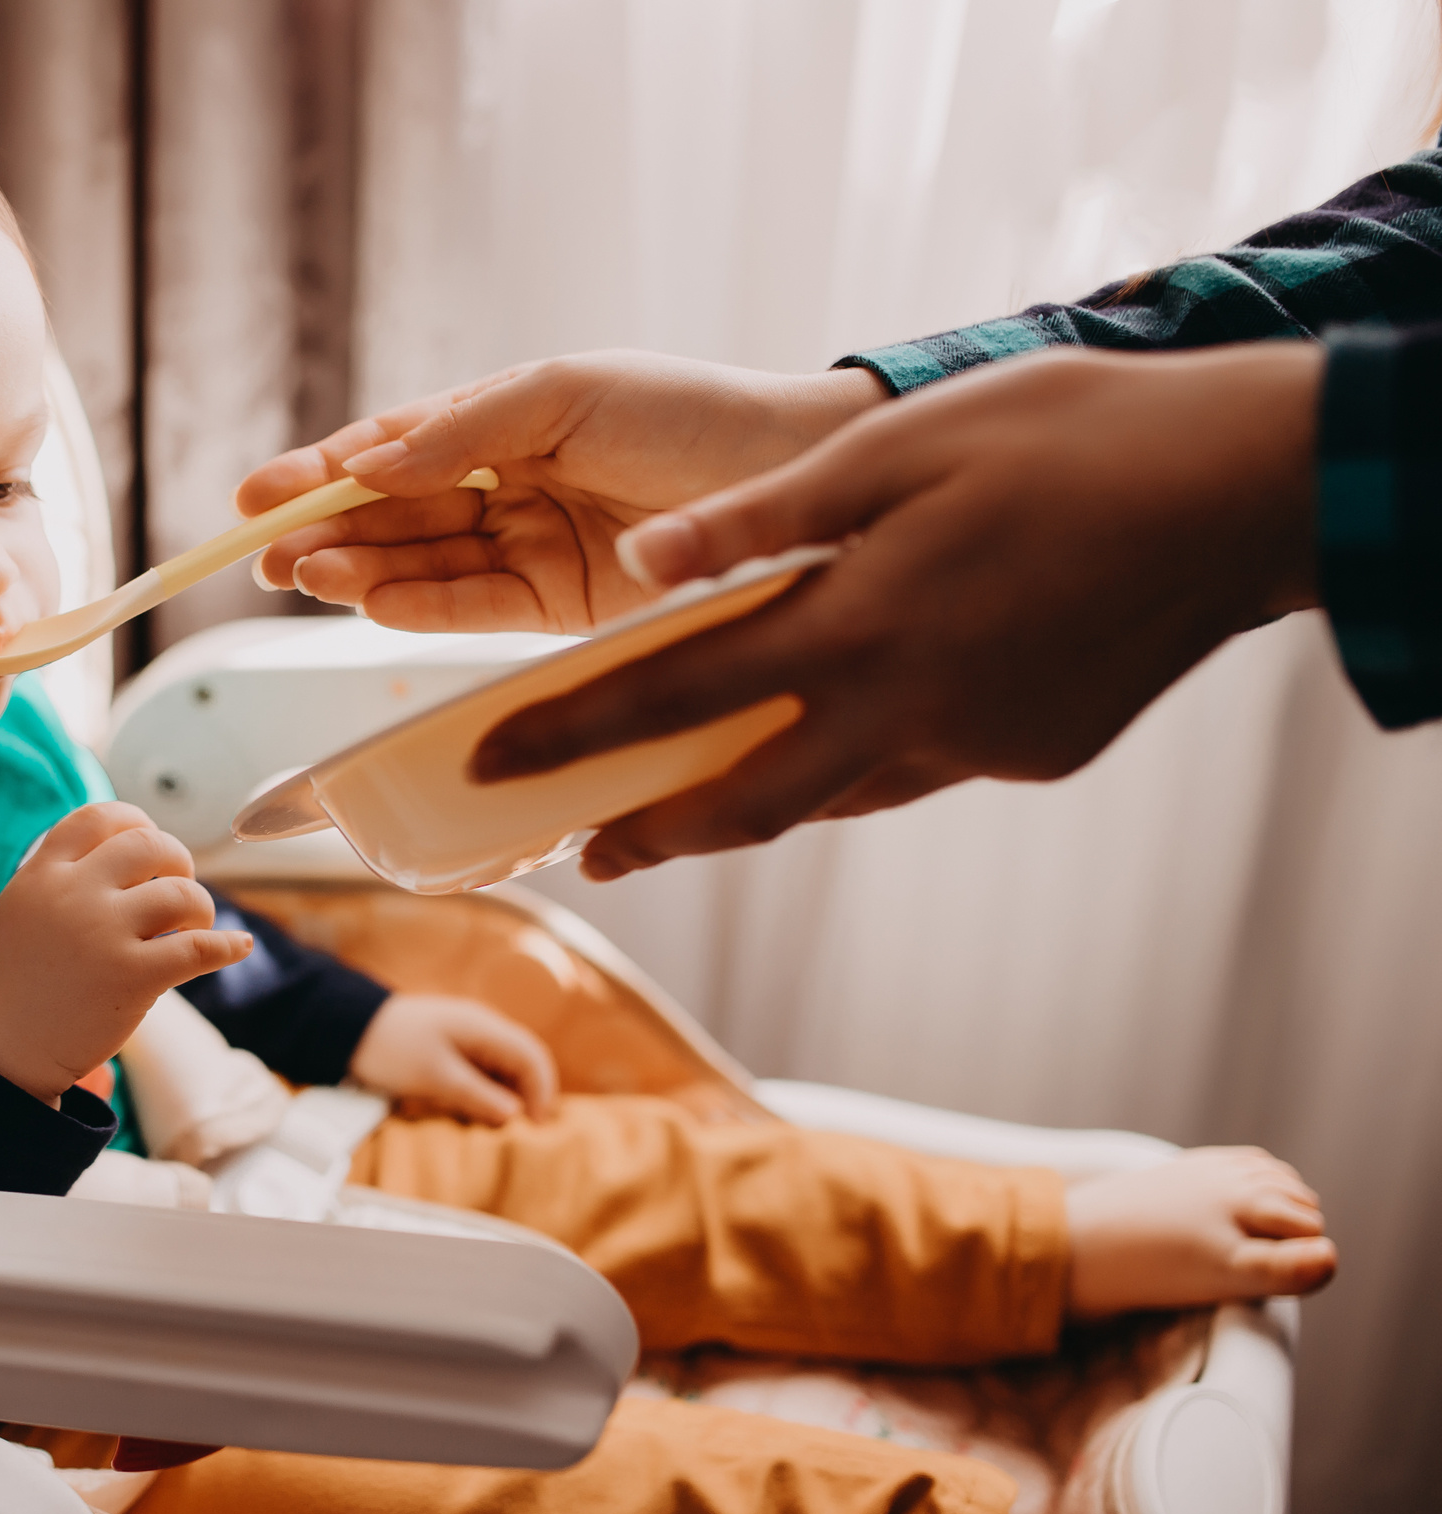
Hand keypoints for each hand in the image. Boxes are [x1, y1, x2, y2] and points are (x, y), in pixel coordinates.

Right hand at [0, 803, 251, 1102]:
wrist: (2, 1051)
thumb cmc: (12, 985)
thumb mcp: (19, 910)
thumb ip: (59, 877)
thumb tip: (120, 851)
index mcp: (42, 874)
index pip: (100, 817)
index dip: (136, 821)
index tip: (150, 842)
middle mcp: (74, 895)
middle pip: (150, 845)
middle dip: (177, 859)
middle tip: (178, 885)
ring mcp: (105, 934)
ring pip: (182, 893)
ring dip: (200, 907)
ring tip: (192, 927)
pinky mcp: (133, 977)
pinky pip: (200, 948)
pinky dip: (228, 945)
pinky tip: (238, 947)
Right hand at [235, 352, 885, 632]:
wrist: (793, 479)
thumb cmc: (689, 413)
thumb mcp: (565, 393)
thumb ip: (465, 430)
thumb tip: (368, 465)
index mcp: (501, 421)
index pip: (389, 450)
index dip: (319, 473)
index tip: (253, 497)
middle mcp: (505, 487)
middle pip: (391, 516)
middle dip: (322, 533)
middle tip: (262, 555)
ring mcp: (528, 549)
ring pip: (420, 565)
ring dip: (357, 573)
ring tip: (305, 578)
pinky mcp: (558, 610)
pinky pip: (471, 609)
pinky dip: (419, 608)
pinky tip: (371, 604)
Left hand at [347, 994, 558, 1124]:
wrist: (348, 1027)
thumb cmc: (391, 1048)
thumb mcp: (435, 1076)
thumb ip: (478, 1095)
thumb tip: (515, 1115)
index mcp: (483, 1027)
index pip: (532, 1056)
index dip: (542, 1091)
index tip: (536, 1125)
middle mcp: (482, 1028)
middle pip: (522, 1062)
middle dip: (526, 1096)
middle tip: (520, 1131)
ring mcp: (468, 1036)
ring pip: (502, 1069)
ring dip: (503, 1096)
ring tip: (493, 1125)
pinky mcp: (452, 1048)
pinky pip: (481, 1071)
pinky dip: (483, 1092)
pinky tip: (471, 1111)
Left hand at [465, 343, 1324, 879]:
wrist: (1244, 490)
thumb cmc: (1067, 439)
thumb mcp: (895, 454)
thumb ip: (758, 521)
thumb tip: (639, 566)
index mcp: (853, 630)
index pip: (671, 700)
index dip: (570, 737)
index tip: (492, 768)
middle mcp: (903, 711)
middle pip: (741, 804)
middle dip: (652, 832)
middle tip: (587, 850)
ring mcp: (974, 743)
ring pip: (832, 795)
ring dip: (754, 803)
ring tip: (692, 802)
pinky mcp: (1031, 752)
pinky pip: (912, 770)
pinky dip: (856, 761)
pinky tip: (839, 735)